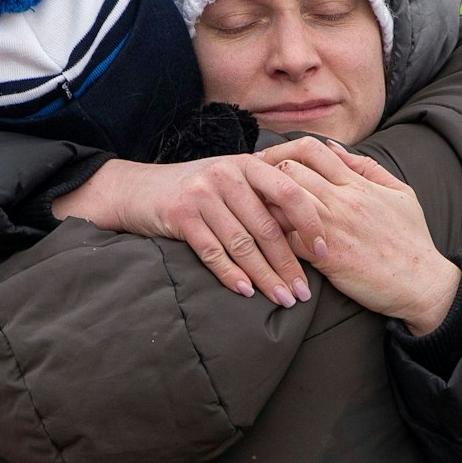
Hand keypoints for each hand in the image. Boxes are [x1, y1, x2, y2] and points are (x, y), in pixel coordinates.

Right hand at [52, 156, 327, 307]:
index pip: (290, 193)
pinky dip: (230, 274)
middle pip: (267, 226)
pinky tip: (245, 292)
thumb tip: (307, 231)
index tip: (324, 254)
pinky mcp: (180, 214)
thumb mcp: (231, 180)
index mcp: (248, 164)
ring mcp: (202, 193)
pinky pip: (211, 251)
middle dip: (288, 264)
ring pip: (242, 243)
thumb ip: (263, 195)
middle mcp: (227, 174)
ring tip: (282, 298)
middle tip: (303, 292)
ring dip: (264, 276)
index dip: (311, 224)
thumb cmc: (194, 190)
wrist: (137, 189)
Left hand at [262, 140, 461, 332]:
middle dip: (265, 174)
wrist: (420, 282)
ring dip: (263, 203)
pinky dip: (270, 235)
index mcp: (357, 183)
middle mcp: (342, 200)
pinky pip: (285, 237)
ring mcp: (332, 228)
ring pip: (282, 201)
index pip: (311, 150)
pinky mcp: (325, 256)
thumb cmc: (410, 239)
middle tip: (250, 183)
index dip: (283, 149)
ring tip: (250, 207)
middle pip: (290, 171)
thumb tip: (332, 147)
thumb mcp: (399, 192)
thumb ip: (366, 167)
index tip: (266, 159)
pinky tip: (264, 237)